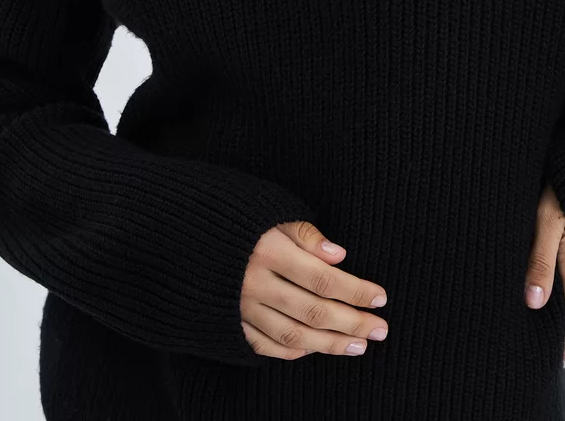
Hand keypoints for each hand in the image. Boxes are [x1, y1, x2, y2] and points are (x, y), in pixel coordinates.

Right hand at [240, 221, 389, 359]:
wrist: (183, 236)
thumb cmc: (238, 219)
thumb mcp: (271, 214)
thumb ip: (306, 234)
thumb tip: (339, 255)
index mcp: (268, 251)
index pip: (323, 278)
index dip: (355, 291)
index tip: (380, 297)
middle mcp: (254, 283)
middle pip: (313, 310)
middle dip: (352, 322)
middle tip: (380, 330)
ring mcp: (240, 308)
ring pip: (293, 334)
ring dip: (329, 343)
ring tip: (359, 345)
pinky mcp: (229, 323)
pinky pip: (264, 345)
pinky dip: (291, 350)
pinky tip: (313, 348)